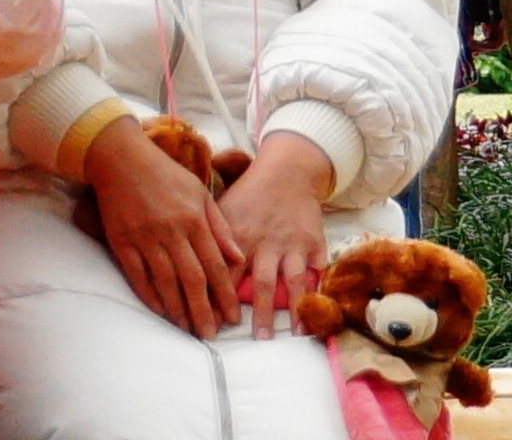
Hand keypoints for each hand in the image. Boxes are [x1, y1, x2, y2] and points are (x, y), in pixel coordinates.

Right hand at [80, 118, 234, 338]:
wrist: (119, 157)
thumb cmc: (164, 173)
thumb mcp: (199, 193)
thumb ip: (219, 226)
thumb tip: (237, 258)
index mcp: (194, 220)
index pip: (214, 266)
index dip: (225, 294)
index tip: (233, 317)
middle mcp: (171, 231)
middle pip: (192, 279)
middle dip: (203, 310)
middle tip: (211, 334)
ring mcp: (144, 237)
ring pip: (165, 281)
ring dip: (177, 308)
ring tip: (187, 328)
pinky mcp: (121, 240)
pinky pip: (137, 274)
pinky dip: (148, 294)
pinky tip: (159, 309)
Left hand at [215, 134, 337, 334]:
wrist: (286, 172)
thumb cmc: (248, 194)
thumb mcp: (222, 209)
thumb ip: (212, 239)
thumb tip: (192, 267)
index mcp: (238, 237)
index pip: (226, 274)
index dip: (220, 299)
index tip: (215, 322)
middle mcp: (266, 244)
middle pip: (261, 283)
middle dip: (259, 313)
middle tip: (256, 339)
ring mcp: (292, 245)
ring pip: (292, 281)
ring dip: (293, 308)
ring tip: (293, 333)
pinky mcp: (313, 244)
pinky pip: (317, 271)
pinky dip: (319, 291)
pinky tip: (319, 311)